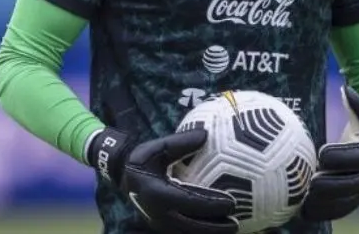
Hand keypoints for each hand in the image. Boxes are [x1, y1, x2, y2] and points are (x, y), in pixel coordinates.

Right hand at [87, 127, 238, 233]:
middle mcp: (159, 213)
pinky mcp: (161, 227)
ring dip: (210, 232)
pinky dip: (200, 231)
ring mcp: (159, 223)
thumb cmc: (142, 160)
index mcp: (158, 193)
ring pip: (189, 233)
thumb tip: (205, 134)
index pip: (191, 202)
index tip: (232, 203)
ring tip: (232, 229)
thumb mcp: (156, 148)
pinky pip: (184, 232)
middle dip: (215, 227)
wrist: (122, 177)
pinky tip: (217, 228)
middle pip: (193, 226)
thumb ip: (180, 142)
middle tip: (236, 222)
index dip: (212, 205)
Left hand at [300, 86, 358, 221]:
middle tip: (311, 180)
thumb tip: (346, 88)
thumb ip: (357, 104)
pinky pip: (338, 212)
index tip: (321, 152)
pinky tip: (302, 212)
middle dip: (332, 184)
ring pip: (346, 202)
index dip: (342, 156)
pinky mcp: (351, 202)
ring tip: (304, 198)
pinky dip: (322, 213)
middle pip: (353, 185)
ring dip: (326, 203)